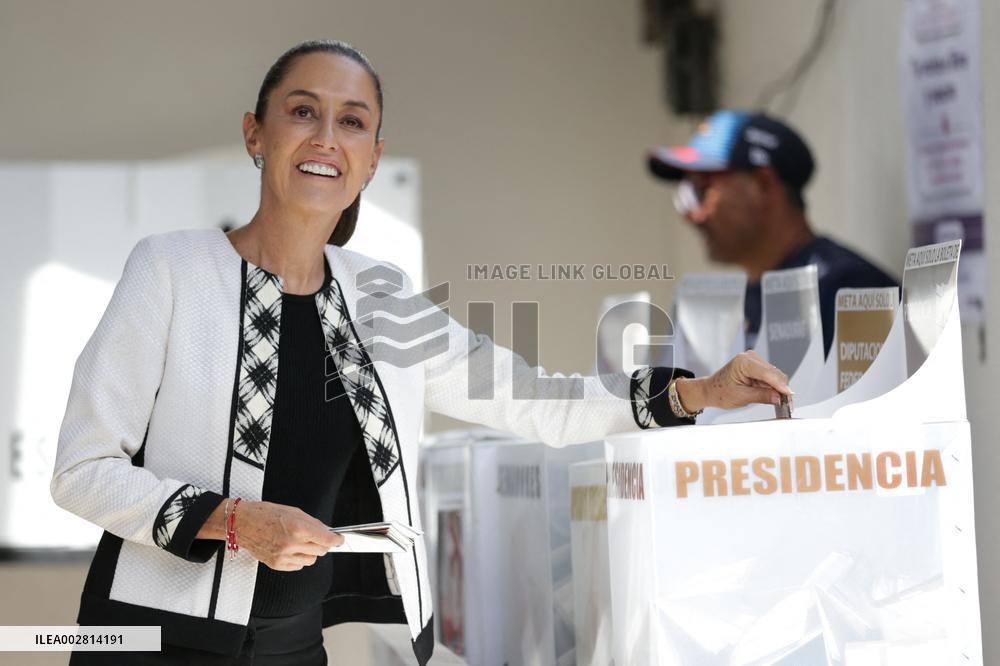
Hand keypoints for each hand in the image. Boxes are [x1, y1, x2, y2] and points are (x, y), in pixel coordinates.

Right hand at [223, 500, 343, 570]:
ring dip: (311, 552)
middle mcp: (291, 544)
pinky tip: (292, 549)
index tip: (339, 539)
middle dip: (323, 544)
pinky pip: (298, 566)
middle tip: (318, 538)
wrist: (241, 524)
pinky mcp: (276, 564)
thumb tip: (326, 531)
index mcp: (297, 528)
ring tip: (301, 542)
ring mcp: (283, 556)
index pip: (326, 539)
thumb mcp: (293, 511)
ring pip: (310, 560)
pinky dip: (299, 559)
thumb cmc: (264, 514)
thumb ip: (312, 522)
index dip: (336, 540)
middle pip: (321, 551)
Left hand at [675, 351, 791, 411]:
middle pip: (775, 374)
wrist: (710, 390)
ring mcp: (754, 361)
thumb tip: (779, 397)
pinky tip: (772, 396)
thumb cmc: (719, 391)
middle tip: (785, 404)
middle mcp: (750, 358)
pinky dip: (773, 387)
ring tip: (777, 402)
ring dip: (777, 389)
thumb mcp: (741, 397)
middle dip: (781, 389)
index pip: (768, 373)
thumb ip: (762, 396)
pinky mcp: (757, 367)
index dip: (780, 385)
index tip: (788, 395)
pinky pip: (770, 377)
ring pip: (775, 376)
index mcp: (743, 362)